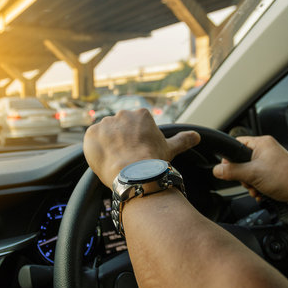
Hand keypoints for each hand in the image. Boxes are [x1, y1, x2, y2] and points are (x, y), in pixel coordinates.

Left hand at [83, 109, 199, 187]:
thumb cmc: (154, 161)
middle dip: (121, 141)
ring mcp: (105, 123)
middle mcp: (122, 114)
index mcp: (141, 114)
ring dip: (108, 145)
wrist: (135, 174)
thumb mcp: (170, 148)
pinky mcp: (91, 133)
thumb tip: (197, 136)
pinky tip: (105, 159)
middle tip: (127, 158)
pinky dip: (95, 149)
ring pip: (105, 134)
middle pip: (119, 128)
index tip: (138, 152)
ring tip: (116, 161)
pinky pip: (91, 140)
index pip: (135, 126)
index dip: (136, 141)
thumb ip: (183, 139)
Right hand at [213, 136, 287, 208]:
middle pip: (241, 160)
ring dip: (249, 183)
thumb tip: (217, 169)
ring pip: (249, 171)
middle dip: (242, 175)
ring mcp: (271, 161)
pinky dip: (257, 186)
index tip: (228, 169)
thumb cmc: (287, 179)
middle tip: (248, 181)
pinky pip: (258, 177)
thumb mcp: (252, 174)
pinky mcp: (274, 172)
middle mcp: (267, 149)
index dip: (230, 158)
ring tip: (256, 188)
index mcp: (262, 143)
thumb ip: (231, 171)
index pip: (237, 144)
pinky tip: (261, 192)